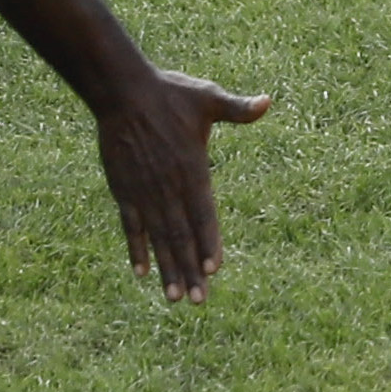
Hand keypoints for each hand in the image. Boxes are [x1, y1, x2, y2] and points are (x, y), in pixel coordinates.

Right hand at [93, 68, 272, 300]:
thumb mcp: (207, 98)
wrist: (122, 91)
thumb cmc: (169, 93)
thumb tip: (268, 101)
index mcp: (192, 168)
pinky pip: (131, 225)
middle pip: (181, 235)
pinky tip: (141, 272)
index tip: (213, 270)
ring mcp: (144, 190)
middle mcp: (168, 185)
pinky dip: (136, 248)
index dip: (208, 243)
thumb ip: (238, 109)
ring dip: (166, 268)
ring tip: (174, 297)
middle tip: (199, 300)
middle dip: (190, 269)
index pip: (203, 214)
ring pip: (158, 237)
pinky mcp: (123, 190)